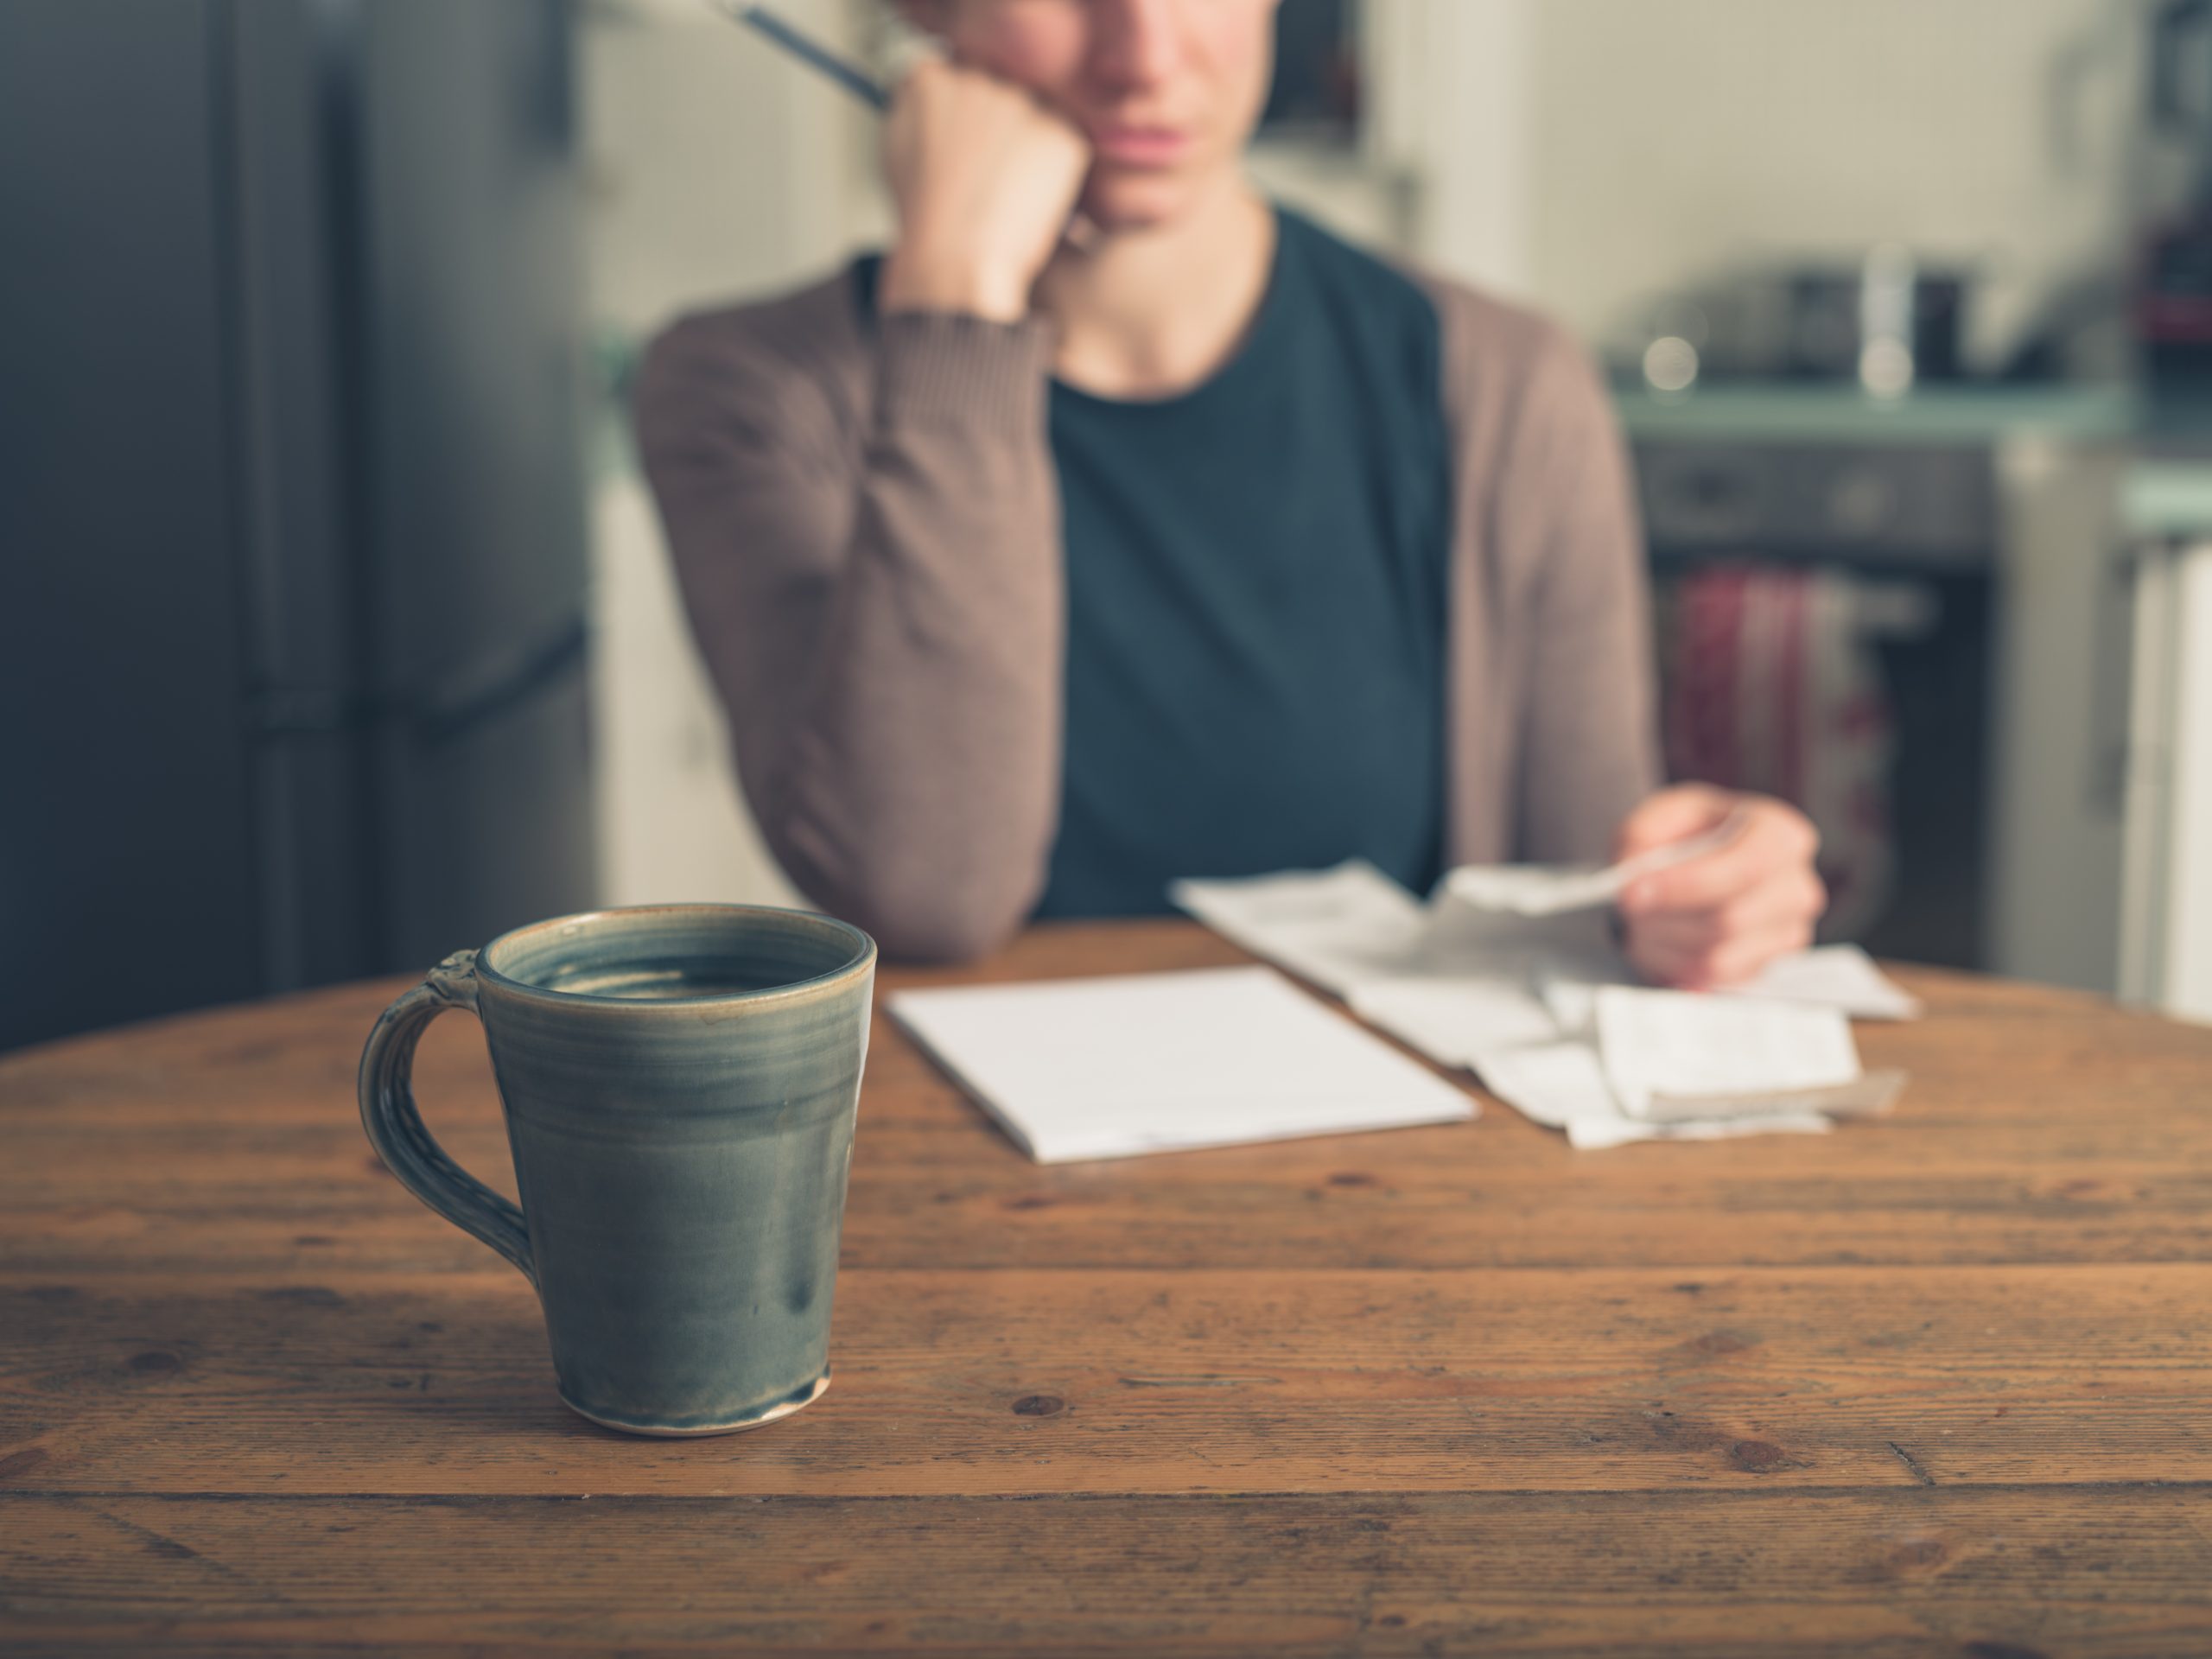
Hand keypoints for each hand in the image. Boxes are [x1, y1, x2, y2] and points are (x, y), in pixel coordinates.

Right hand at [877, 58, 1091, 323]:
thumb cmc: (928, 222)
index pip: (957, 75)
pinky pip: (1066, 141)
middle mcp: (978, 79)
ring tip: (1010, 193)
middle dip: (1001, 126)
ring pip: (1037, 112)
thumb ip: (916, 110)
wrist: (959, 261)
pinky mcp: (1062, 132)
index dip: (967, 116)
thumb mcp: (897, 152)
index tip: (968, 144)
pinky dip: (1057, 170)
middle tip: (993, 174)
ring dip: (1031, 144)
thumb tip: (937, 93)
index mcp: (931, 80)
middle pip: (1001, 88)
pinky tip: (1032, 200)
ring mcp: (1023, 102)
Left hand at [1613, 784, 1825, 990]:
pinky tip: (1663, 939)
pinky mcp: (1767, 967)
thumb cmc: (1686, 837)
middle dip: (1665, 918)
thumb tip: (1632, 874)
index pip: (1745, 867)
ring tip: (1644, 921)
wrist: (1696, 865)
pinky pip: (1712, 980)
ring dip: (1664, 945)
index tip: (1633, 892)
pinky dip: (1674, 965)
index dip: (1685, 885)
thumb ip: (1641, 837)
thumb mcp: (1657, 818)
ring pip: (1716, 957)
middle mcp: (1795, 886)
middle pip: (1729, 920)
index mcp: (1779, 835)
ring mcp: (1788, 932)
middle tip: (1628, 907)